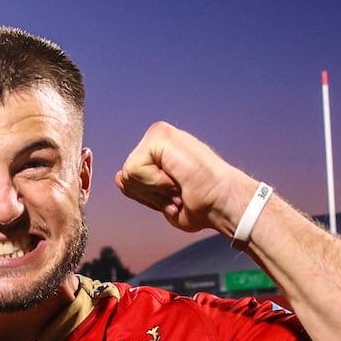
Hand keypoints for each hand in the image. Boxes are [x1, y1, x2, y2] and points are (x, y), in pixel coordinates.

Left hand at [115, 121, 255, 234]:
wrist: (221, 203)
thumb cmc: (203, 206)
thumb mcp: (164, 202)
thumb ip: (141, 188)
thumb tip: (119, 176)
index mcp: (160, 155)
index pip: (130, 179)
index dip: (149, 196)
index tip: (176, 197)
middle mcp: (159, 140)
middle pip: (125, 176)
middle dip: (149, 193)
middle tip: (178, 191)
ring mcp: (159, 135)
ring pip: (129, 174)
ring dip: (155, 189)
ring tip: (179, 185)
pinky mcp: (159, 134)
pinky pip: (135, 169)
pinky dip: (155, 182)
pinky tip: (176, 177)